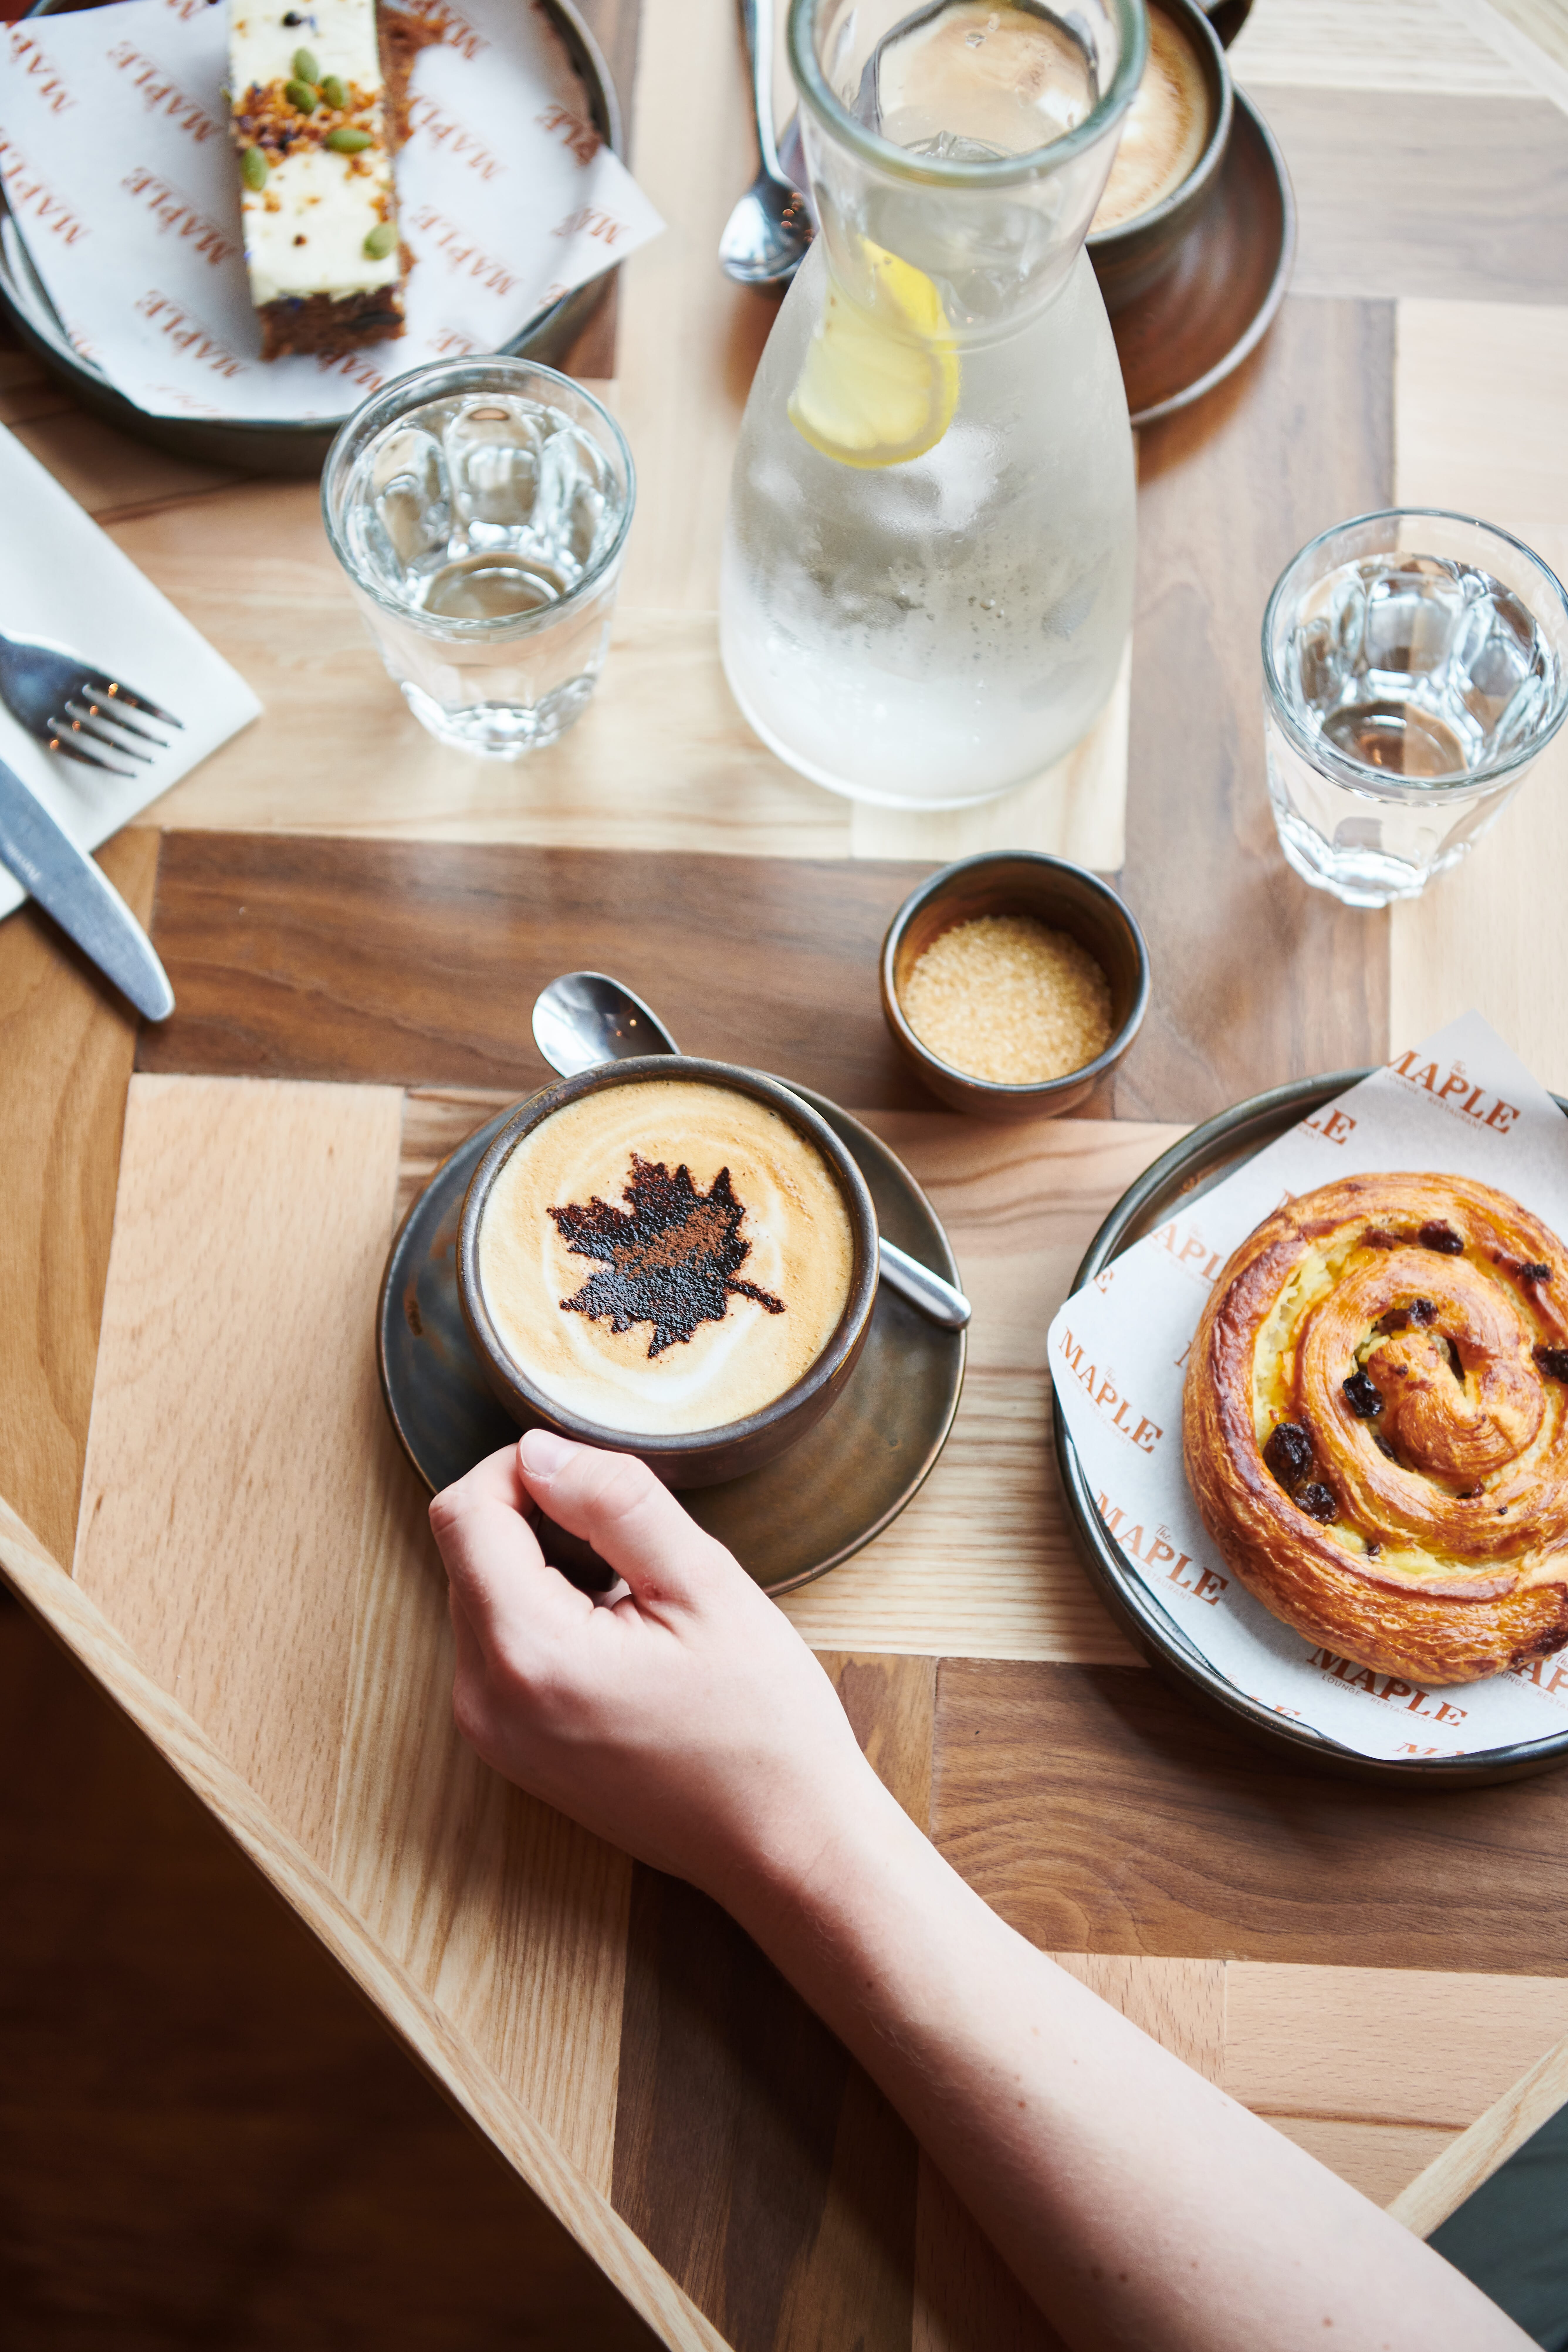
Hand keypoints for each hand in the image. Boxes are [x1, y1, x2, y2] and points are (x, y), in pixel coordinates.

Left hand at [429, 1432, 883, 1907]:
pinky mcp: (512, 1749)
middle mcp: (484, 1700)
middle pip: (467, 1551)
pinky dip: (548, 1615)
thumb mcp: (705, 1584)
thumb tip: (541, 1450)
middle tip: (633, 1545)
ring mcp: (492, 1734)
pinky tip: (624, 1637)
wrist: (785, 1845)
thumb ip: (615, 1502)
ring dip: (546, 1567)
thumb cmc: (762, 1726)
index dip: (524, 1469)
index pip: (465, 1512)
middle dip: (538, 1519)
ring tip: (635, 1598)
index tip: (597, 1480)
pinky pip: (500, 1645)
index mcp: (527, 1654)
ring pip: (482, 1594)